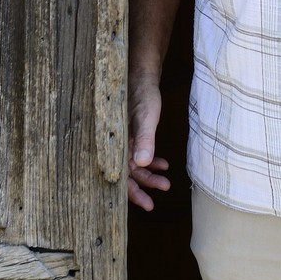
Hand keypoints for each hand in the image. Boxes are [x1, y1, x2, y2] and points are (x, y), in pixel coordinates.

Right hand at [127, 72, 170, 210]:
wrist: (141, 74)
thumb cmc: (141, 94)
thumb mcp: (145, 117)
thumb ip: (144, 139)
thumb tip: (143, 163)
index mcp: (114, 144)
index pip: (120, 177)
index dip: (132, 193)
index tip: (148, 205)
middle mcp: (116, 145)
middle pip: (127, 175)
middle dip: (143, 187)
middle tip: (157, 198)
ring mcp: (122, 141)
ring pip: (135, 165)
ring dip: (149, 175)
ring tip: (166, 183)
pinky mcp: (130, 135)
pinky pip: (139, 154)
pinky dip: (151, 160)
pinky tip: (163, 165)